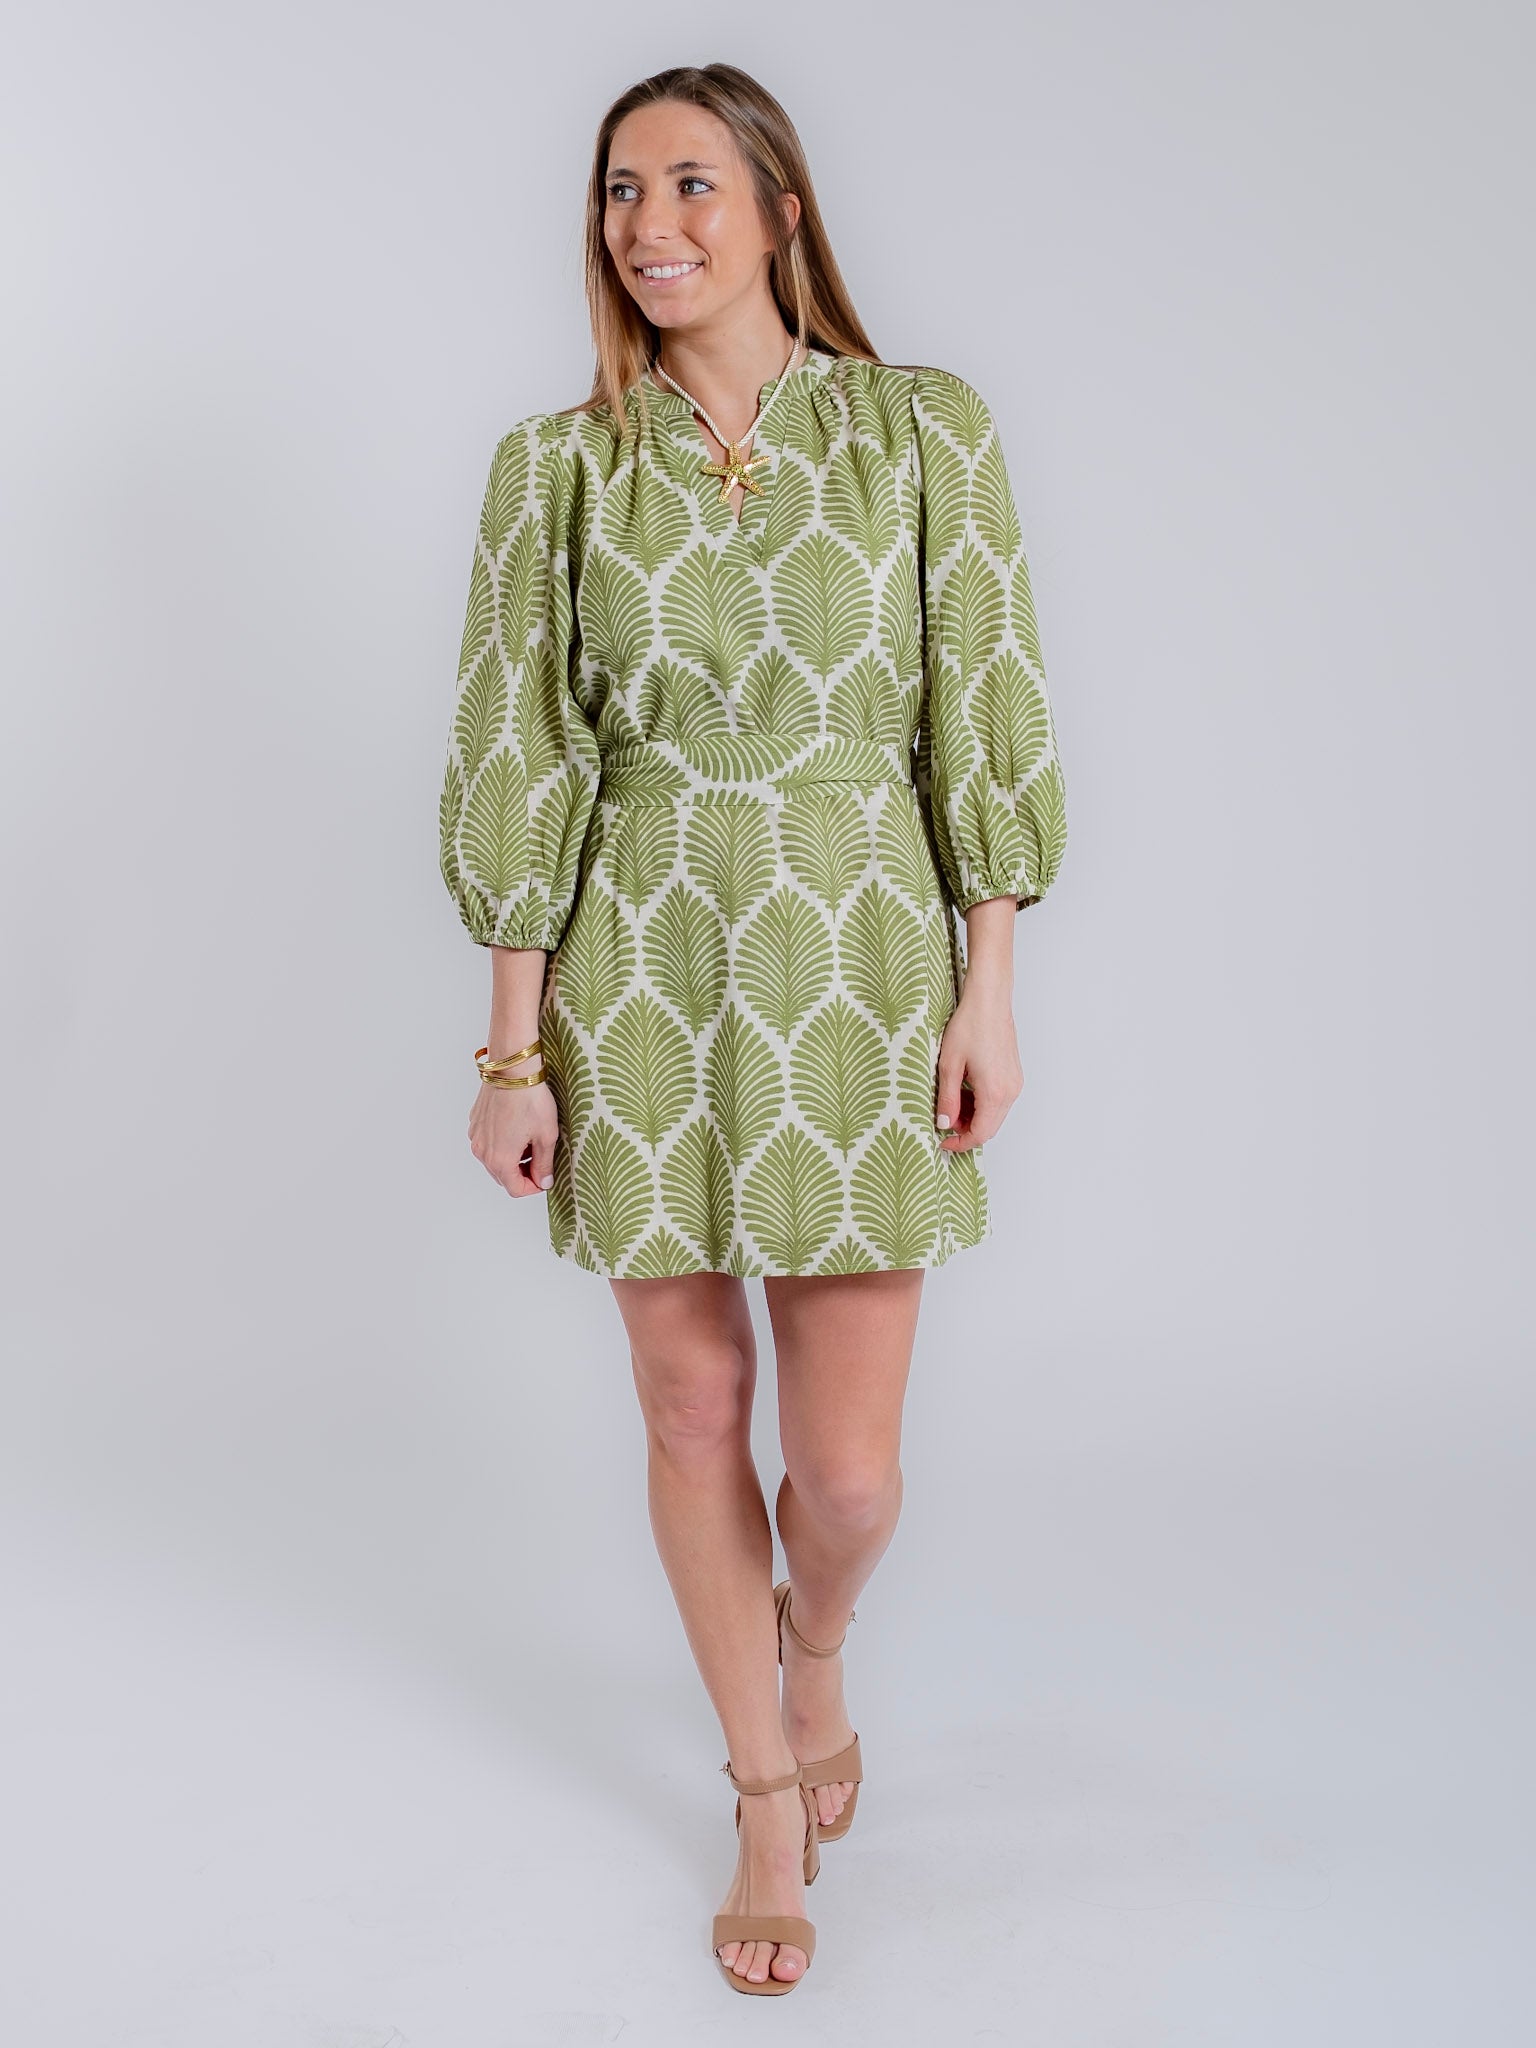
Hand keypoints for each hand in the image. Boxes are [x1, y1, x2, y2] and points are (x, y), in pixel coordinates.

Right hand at [468, 1071, 559, 1195]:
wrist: (512, 1070)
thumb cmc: (530, 1100)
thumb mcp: (546, 1136)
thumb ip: (544, 1164)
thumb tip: (544, 1181)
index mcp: (500, 1160)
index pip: (515, 1190)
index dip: (533, 1187)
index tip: (545, 1176)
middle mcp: (482, 1152)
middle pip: (503, 1177)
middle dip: (523, 1172)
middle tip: (540, 1156)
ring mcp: (476, 1137)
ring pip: (495, 1160)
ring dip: (512, 1158)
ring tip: (530, 1138)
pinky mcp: (475, 1124)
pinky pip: (488, 1143)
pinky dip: (502, 1143)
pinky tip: (517, 1126)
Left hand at [934, 990, 1022, 1150]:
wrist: (989, 1001)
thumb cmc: (970, 1026)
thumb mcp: (949, 1065)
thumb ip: (947, 1098)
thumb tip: (944, 1122)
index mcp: (994, 1092)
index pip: (980, 1133)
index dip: (960, 1143)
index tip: (943, 1141)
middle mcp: (1010, 1091)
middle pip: (989, 1128)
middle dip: (966, 1130)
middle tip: (944, 1119)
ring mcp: (1015, 1083)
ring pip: (994, 1115)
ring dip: (973, 1116)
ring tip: (952, 1099)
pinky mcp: (1014, 1075)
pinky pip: (999, 1100)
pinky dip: (982, 1103)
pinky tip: (965, 1089)